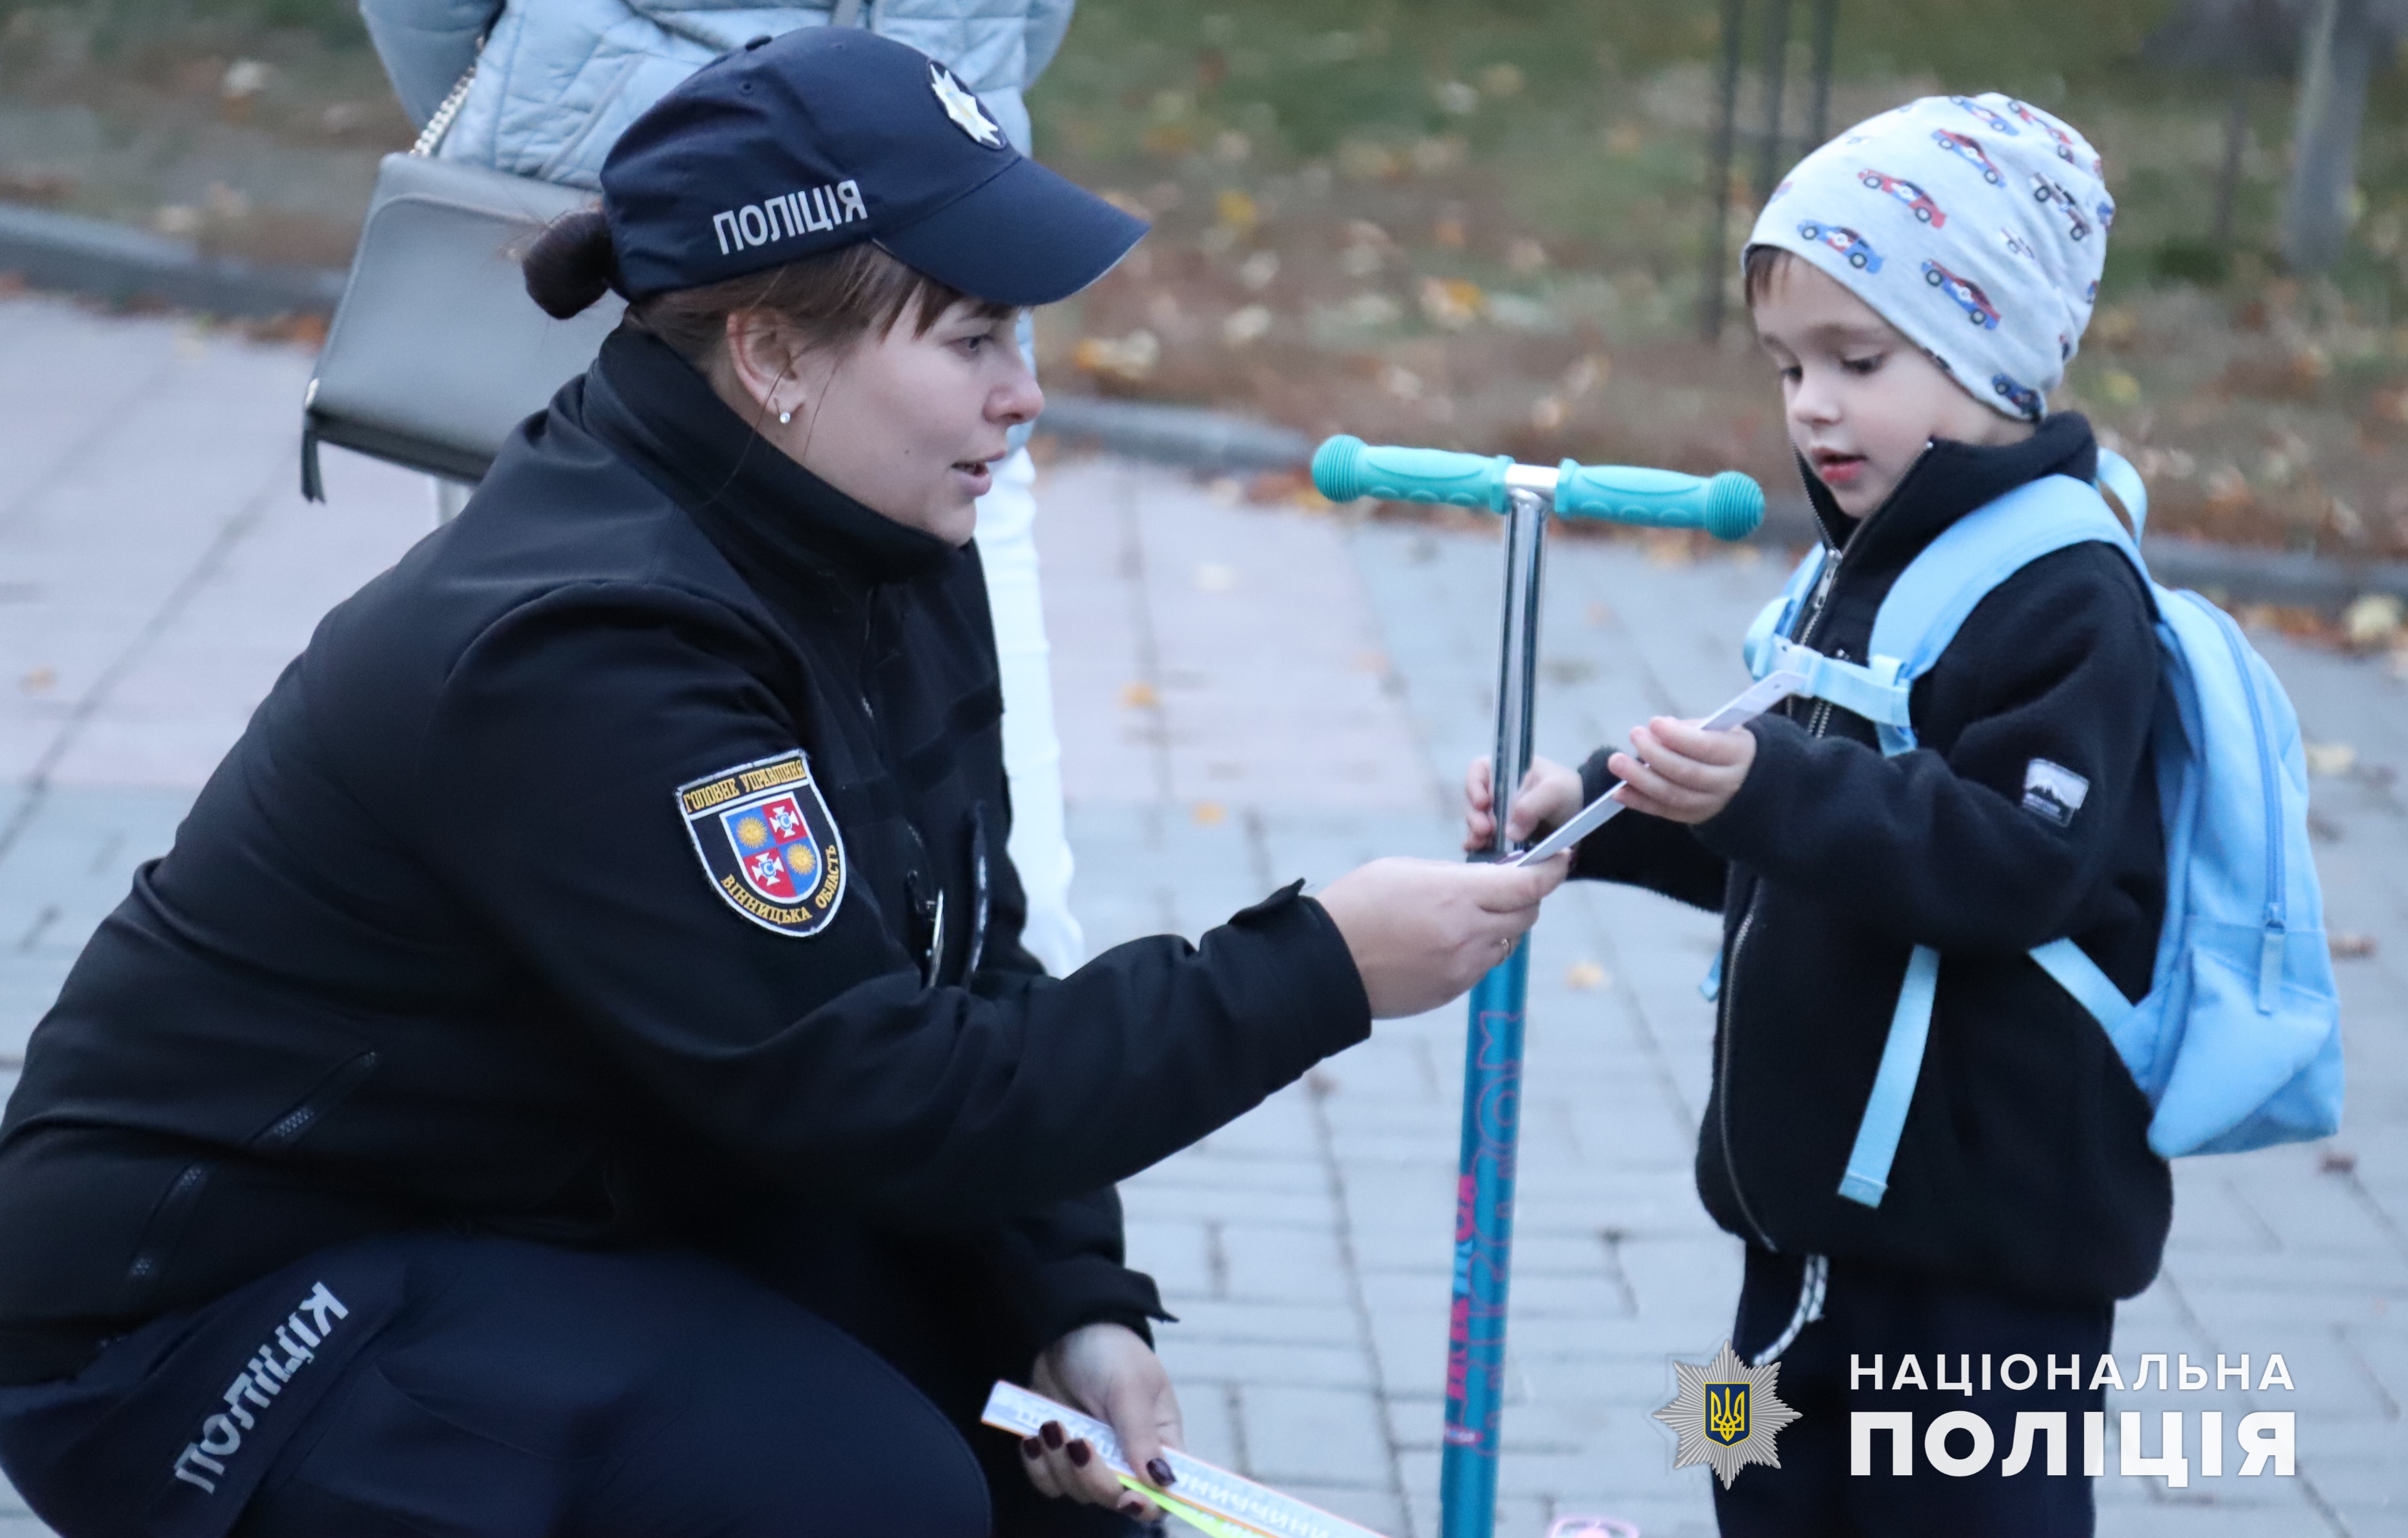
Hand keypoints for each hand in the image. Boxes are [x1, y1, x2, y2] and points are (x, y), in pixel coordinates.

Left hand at [1022, 1323, 1182, 1521]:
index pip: (1162, 1493)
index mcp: (1158, 1442)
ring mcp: (1092, 1457)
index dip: (1148, 1505)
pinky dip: (1037, 1465)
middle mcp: (1126, 1458)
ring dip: (1059, 1464)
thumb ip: (1141, 1434)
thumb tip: (1161, 1481)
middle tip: (1079, 1441)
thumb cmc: (1111, 1352)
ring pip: (1076, 1491)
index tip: (1129, 1497)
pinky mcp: (1059, 1454)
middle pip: (1114, 1498)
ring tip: (1052, 1425)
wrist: (1068, 1327)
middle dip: (1093, 1476)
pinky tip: (1034, 1438)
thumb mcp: (1130, 1387)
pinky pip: (1047, 1481)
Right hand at [1314, 854, 1567, 1017]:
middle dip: (1525, 895)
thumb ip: (1454, 875)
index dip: (1552, 869)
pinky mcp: (1451, 991)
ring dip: (1498, 925)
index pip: (1528, 884)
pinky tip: (1441, 941)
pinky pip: (1481, 965)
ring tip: (1461, 915)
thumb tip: (1487, 880)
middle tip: (1507, 884)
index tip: (1559, 858)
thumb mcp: (1405, 872)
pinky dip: (1476, 949)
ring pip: (1506, 941)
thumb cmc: (1357, 907)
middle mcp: (1467, 933)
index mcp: (1456, 895)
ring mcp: (1462, 967)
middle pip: (1527, 913)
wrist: (1325, 966)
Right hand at [1463, 754, 1583, 852]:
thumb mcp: (1555, 790)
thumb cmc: (1568, 794)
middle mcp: (1498, 791)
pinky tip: (1479, 852)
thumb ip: (1531, 805)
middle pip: (1473, 800)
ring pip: (1476, 822)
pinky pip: (1484, 840)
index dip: (1474, 786)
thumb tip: (1509, 832)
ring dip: (1476, 833)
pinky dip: (1480, 846)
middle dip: (1474, 816)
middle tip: (1484, 831)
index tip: (1483, 804)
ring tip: (1481, 844)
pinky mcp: (1502, 836)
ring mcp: (1499, 815)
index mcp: (1507, 771)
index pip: (1478, 770)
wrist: (1584, 821)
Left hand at [1607, 716, 1756, 824]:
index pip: (1707, 747)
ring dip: (1640, 779)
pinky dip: (1639, 802)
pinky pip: (1664, 811)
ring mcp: (1710, 804)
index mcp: (1738, 754)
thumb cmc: (1724, 743)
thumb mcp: (1719, 728)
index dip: (1678, 736)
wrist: (1746, 777)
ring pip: (1673, 795)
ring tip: (1617, 762)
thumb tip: (1660, 730)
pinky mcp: (1693, 816)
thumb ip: (1692, 729)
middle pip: (1687, 773)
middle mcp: (1727, 783)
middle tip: (1634, 735)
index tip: (1653, 722)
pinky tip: (1618, 792)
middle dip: (1655, 754)